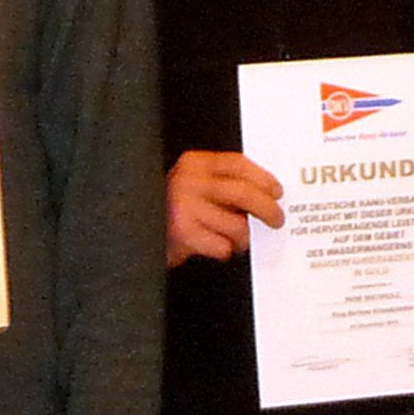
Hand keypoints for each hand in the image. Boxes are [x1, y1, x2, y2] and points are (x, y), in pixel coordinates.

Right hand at [165, 150, 283, 267]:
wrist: (137, 232)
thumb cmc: (170, 210)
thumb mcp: (192, 184)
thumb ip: (220, 181)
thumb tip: (263, 193)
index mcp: (193, 163)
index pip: (238, 164)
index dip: (263, 178)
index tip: (276, 191)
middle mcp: (188, 181)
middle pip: (244, 193)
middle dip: (267, 209)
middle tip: (276, 220)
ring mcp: (185, 207)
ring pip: (237, 225)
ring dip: (242, 238)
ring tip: (235, 240)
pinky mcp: (184, 234)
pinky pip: (223, 246)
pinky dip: (224, 250)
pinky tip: (214, 246)